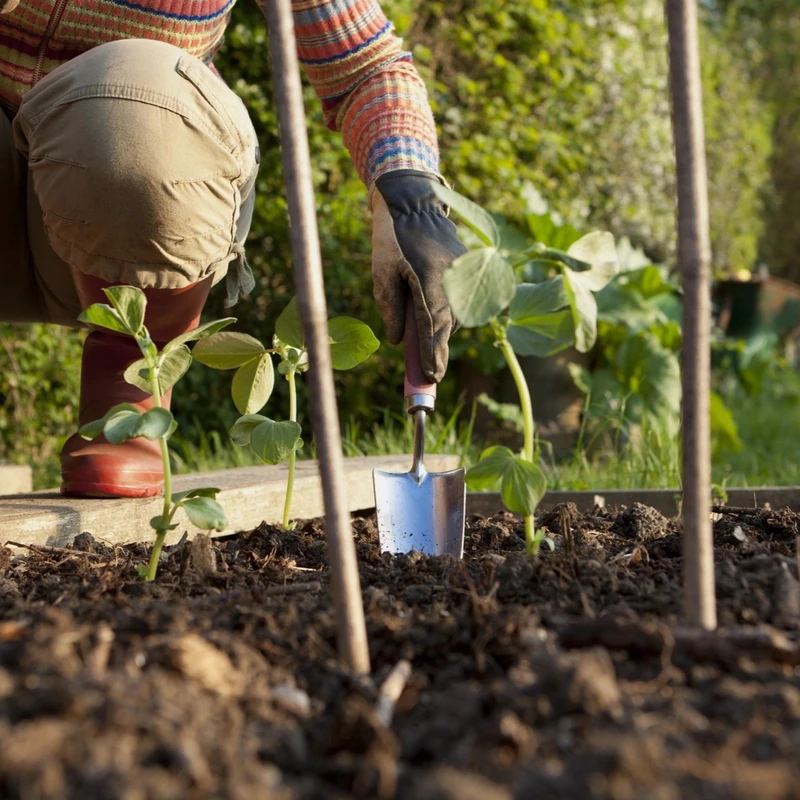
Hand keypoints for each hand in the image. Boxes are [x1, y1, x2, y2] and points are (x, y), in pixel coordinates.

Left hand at [370, 170, 466, 382]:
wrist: (414, 202)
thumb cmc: (391, 237)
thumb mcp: (382, 271)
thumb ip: (391, 307)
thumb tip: (399, 340)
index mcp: (429, 279)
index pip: (432, 327)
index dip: (431, 355)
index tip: (430, 377)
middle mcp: (452, 279)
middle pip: (447, 325)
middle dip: (439, 352)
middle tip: (431, 376)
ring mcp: (463, 273)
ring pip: (455, 314)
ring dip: (441, 331)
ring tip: (428, 347)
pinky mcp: (467, 269)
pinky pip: (458, 300)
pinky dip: (447, 313)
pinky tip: (434, 318)